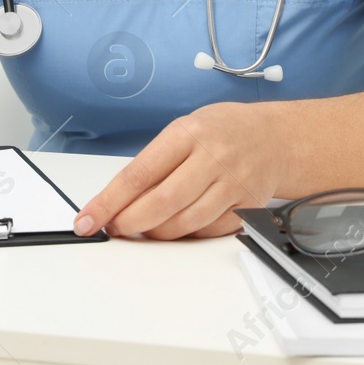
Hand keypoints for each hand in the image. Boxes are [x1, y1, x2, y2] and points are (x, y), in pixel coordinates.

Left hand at [73, 102, 287, 239]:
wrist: (276, 138)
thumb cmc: (222, 130)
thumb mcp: (184, 130)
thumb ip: (156, 161)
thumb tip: (119, 199)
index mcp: (188, 133)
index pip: (138, 173)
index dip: (109, 201)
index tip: (87, 218)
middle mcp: (212, 157)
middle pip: (161, 203)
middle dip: (129, 222)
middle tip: (112, 228)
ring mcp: (232, 183)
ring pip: (185, 223)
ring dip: (155, 232)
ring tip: (142, 227)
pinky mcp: (247, 206)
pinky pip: (208, 231)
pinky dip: (186, 234)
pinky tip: (176, 226)